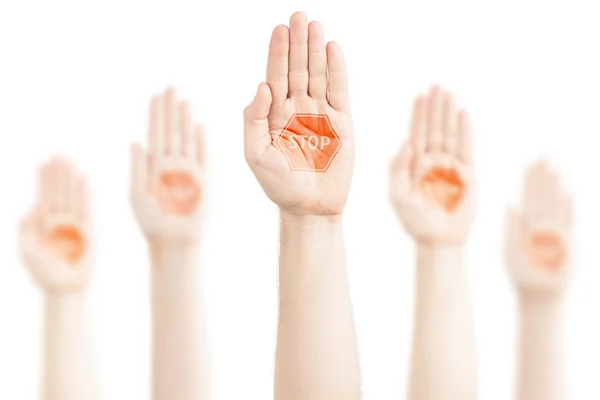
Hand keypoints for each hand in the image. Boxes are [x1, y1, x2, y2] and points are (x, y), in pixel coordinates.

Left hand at [20, 157, 91, 291]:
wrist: (63, 288)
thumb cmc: (43, 272)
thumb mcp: (25, 249)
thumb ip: (25, 227)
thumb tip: (33, 207)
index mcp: (43, 224)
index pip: (44, 195)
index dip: (43, 179)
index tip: (44, 162)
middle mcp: (59, 220)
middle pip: (58, 191)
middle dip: (58, 173)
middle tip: (59, 154)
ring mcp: (74, 224)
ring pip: (70, 195)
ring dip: (69, 178)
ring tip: (70, 160)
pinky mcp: (88, 229)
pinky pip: (86, 207)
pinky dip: (84, 193)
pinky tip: (83, 179)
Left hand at [130, 87, 204, 241]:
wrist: (174, 241)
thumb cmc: (151, 222)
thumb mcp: (136, 194)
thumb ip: (137, 168)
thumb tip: (135, 141)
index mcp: (153, 167)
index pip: (155, 134)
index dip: (155, 115)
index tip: (155, 95)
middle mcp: (171, 165)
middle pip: (170, 130)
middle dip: (170, 109)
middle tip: (171, 87)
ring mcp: (188, 171)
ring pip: (186, 138)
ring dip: (184, 119)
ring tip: (184, 99)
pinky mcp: (203, 180)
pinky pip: (202, 156)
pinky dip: (201, 141)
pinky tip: (198, 124)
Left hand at [243, 11, 353, 215]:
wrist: (310, 207)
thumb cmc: (279, 184)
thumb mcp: (255, 154)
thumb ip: (253, 119)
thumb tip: (261, 85)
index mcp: (274, 115)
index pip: (275, 76)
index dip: (277, 53)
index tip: (280, 29)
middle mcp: (297, 109)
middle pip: (297, 69)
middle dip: (298, 43)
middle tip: (299, 16)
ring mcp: (320, 114)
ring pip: (318, 75)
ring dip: (316, 50)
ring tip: (315, 25)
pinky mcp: (342, 122)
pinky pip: (340, 91)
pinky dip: (338, 70)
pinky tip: (333, 49)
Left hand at [390, 86, 474, 244]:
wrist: (437, 240)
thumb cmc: (414, 220)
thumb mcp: (397, 195)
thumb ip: (397, 169)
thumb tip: (405, 142)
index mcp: (414, 164)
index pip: (416, 133)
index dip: (418, 114)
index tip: (420, 95)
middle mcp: (432, 162)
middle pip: (434, 129)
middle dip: (435, 108)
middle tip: (437, 86)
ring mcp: (450, 166)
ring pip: (450, 134)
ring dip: (449, 114)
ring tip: (450, 94)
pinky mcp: (467, 174)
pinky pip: (466, 148)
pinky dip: (465, 131)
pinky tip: (464, 114)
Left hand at [505, 160, 571, 294]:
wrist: (538, 294)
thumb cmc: (522, 274)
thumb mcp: (509, 249)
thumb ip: (510, 227)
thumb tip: (509, 204)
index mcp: (525, 226)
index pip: (528, 197)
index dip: (529, 181)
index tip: (530, 164)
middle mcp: (540, 226)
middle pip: (542, 196)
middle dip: (542, 178)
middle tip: (543, 157)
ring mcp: (555, 233)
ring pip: (555, 204)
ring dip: (554, 187)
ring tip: (555, 169)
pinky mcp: (568, 242)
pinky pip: (568, 221)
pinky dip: (567, 208)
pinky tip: (566, 193)